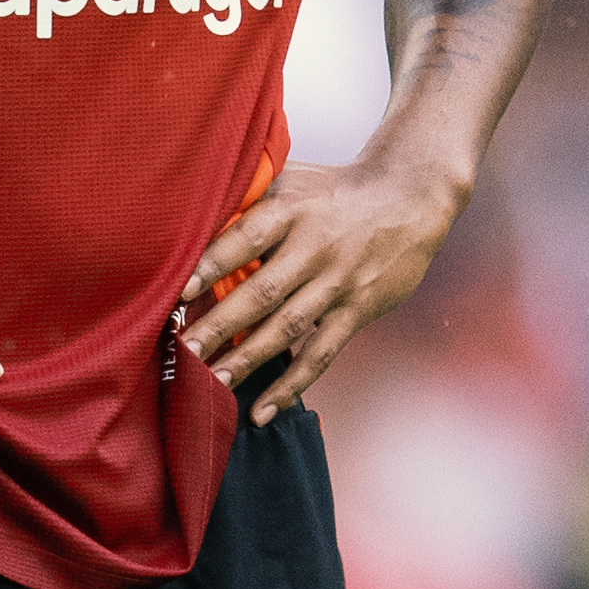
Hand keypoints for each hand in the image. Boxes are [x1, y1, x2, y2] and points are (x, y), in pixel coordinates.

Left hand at [176, 159, 462, 423]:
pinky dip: (291, 384)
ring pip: (287, 328)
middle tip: (183, 351)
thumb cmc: (333, 190)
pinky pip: (320, 354)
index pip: (247, 238)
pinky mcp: (356, 312)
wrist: (407, 199)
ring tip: (212, 383)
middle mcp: (314, 248)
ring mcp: (337, 283)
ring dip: (248, 358)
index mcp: (291, 210)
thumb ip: (248, 198)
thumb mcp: (292, 179)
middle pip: (262, 291)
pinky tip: (262, 409)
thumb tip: (192, 219)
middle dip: (220, 324)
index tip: (182, 289)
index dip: (214, 263)